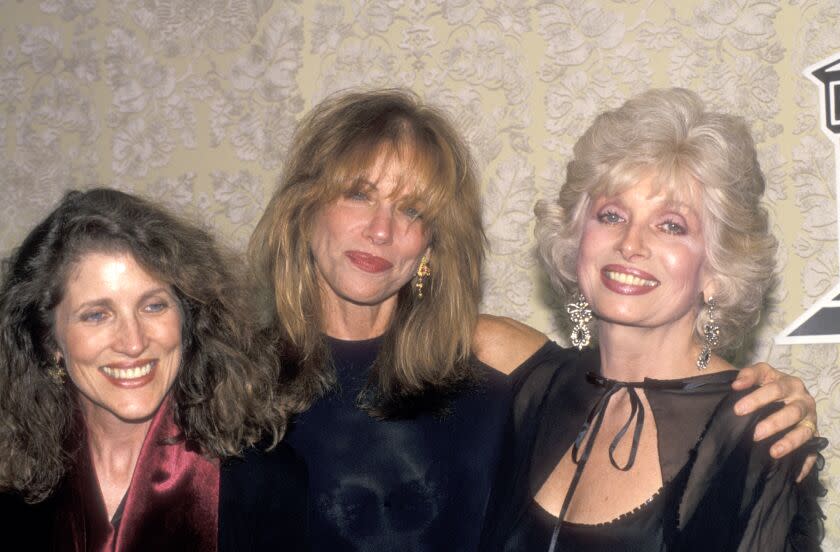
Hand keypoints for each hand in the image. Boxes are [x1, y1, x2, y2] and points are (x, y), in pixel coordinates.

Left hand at [732, 362, 817, 481]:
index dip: (757, 398)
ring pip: (805, 432)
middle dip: (774, 423)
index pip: (776, 389)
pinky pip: (813, 452)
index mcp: (790, 384)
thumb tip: (736, 385)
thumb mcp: (761, 374)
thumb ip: (749, 375)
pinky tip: (794, 475)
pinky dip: (805, 463)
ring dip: (790, 443)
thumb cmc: (767, 385)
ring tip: (773, 452)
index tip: (738, 410)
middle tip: (755, 434)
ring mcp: (810, 420)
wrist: (781, 393)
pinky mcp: (813, 436)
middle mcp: (804, 401)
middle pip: (792, 412)